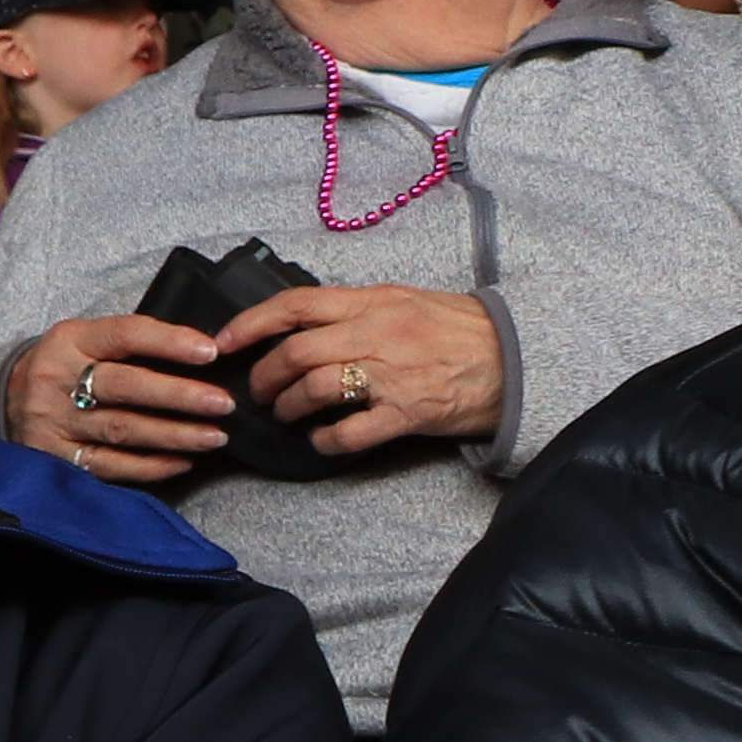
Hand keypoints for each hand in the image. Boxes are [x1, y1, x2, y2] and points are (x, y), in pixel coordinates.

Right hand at [5, 314, 234, 483]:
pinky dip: (148, 466)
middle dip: (179, 396)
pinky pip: (107, 464)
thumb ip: (133, 345)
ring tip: (214, 437)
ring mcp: (52, 421)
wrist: (11, 399)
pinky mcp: (52, 456)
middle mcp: (55, 379)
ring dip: (173, 434)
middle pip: (124, 386)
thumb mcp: (88, 340)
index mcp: (69, 340)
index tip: (211, 353)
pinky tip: (181, 462)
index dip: (169, 343)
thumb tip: (204, 355)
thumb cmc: (68, 367)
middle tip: (222, 404)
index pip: (125, 335)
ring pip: (121, 428)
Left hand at [213, 275, 500, 455]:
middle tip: (260, 393)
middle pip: (294, 354)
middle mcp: (378, 333)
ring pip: (314, 390)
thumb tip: (299, 321)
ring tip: (288, 414)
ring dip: (289, 408)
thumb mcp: (405, 301)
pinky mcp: (408, 413)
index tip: (223, 342)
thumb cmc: (458, 328)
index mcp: (374, 301)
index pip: (296, 305)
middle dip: (264, 378)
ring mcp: (392, 374)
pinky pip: (348, 433)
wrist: (518, 357)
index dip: (250, 324)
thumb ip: (354, 309)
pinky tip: (323, 439)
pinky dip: (325, 440)